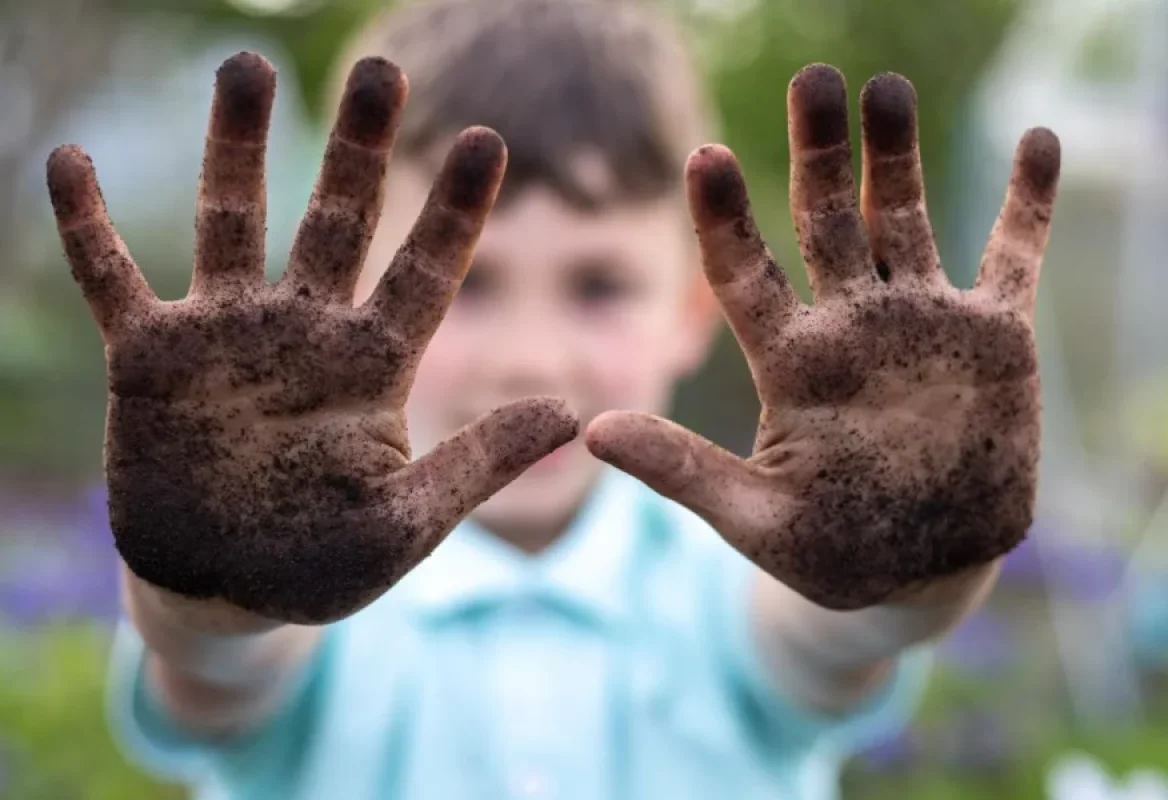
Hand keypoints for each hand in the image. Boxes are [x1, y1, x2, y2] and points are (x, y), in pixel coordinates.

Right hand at [47, 52, 576, 625]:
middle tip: (379, 71)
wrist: (227, 593)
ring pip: (234, 222)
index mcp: (374, 366)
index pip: (425, 272)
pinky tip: (69, 161)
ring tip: (248, 69)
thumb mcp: (407, 522)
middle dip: (358, 149)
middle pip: (338, 221)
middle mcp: (306, 332)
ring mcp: (227, 337)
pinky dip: (89, 227)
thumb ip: (478, 464)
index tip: (488, 140)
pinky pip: (114, 278)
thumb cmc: (323, 564)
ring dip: (237, 148)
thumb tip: (571, 414)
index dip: (455, 209)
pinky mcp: (151, 359)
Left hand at [587, 64, 1059, 609]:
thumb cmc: (827, 550)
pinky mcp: (992, 339)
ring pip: (904, 219)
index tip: (705, 157)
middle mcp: (850, 325)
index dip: (724, 217)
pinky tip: (1039, 142)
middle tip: (813, 81)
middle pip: (826, 220)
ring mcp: (921, 324)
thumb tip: (591, 432)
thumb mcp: (752, 518)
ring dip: (899, 155)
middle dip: (820, 152)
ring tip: (886, 88)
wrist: (920, 572)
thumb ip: (681, 472)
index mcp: (790, 361)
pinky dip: (1029, 204)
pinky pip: (1014, 257)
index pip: (744, 273)